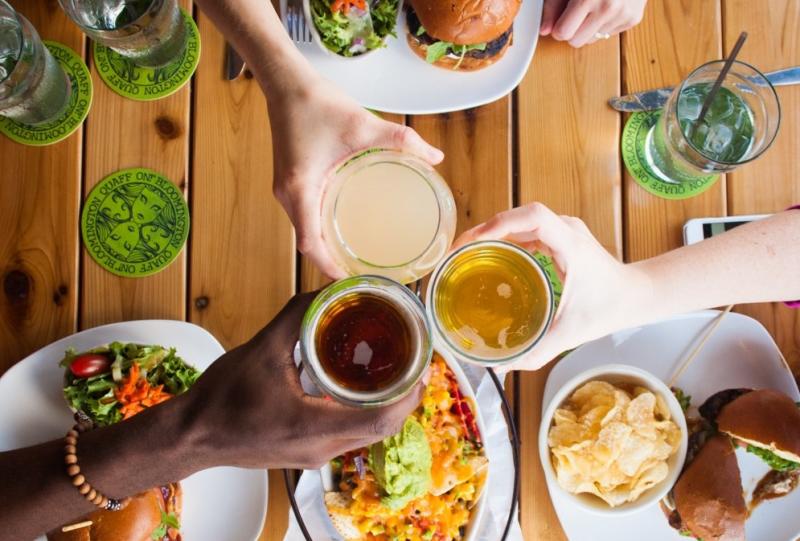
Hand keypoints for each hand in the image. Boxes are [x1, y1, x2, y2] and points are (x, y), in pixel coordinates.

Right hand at [185, 292, 426, 468]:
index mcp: (315, 427)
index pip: (383, 419)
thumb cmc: (222, 397)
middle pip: (381, 429)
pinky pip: (347, 435)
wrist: (190, 436)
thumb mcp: (261, 349)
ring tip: (396, 369)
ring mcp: (314, 457)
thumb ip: (297, 316)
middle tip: (415, 362)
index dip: (410, 395)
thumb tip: (326, 290)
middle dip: (405, 397)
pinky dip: (363, 412)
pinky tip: (360, 388)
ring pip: (366, 435)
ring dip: (386, 406)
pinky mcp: (305, 454)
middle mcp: (321, 449)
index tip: (424, 366)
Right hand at [265, 77, 443, 278]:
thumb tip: (435, 159)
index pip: (310, 245)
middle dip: (331, 263)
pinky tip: (343, 225)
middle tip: (363, 272)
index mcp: (300, 190)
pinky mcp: (290, 179)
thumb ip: (402, 140)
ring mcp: (285, 188)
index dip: (330, 268)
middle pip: (307, 243)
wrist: (286, 81)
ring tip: (355, 256)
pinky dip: (321, 227)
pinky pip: (304, 214)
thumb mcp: (364, 124)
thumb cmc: (317, 103)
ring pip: (305, 229)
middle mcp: (287, 195)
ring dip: (326, 246)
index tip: (352, 281)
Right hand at [454, 203, 649, 370]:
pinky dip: (504, 239)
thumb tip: (503, 365)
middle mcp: (565, 230)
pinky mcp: (558, 238)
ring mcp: (562, 231)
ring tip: (466, 254)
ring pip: (519, 221)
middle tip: (458, 253)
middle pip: (517, 216)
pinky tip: (489, 257)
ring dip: (491, 232)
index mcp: (570, 244)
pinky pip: (525, 231)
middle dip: (484, 230)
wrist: (636, 296)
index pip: (532, 217)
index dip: (500, 223)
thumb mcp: (572, 333)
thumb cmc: (610, 308)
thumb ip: (539, 351)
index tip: (474, 241)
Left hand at [540, 0, 646, 46]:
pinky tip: (608, 6)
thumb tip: (544, 30)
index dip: (559, 26)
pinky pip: (609, 34)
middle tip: (578, 11)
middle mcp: (608, 8)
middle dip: (573, 30)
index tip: (562, 17)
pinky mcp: (633, 18)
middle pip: (576, 42)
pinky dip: (605, 23)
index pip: (563, 33)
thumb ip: (553, 5)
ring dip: (589, 27)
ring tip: (595, 4)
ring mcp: (623, 14)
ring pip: (592, 39)